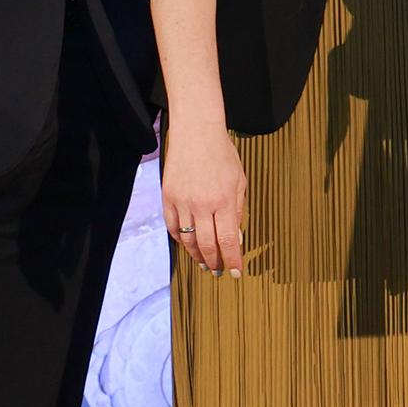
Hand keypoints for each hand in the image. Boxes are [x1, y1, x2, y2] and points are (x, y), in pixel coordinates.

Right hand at [160, 116, 248, 275]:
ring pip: (188, 239)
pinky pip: (172, 227)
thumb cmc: (223, 156)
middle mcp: (202, 204)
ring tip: (205, 263)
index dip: (232, 260)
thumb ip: (238, 211)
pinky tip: (188, 245)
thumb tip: (236, 239)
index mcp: (224, 200)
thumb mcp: (239, 181)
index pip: (228, 240)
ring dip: (197, 255)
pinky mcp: (167, 198)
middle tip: (219, 271)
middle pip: (207, 245)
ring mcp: (182, 202)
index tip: (236, 272)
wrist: (196, 133)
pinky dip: (180, 240)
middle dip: (215, 262)